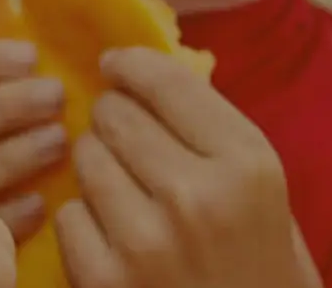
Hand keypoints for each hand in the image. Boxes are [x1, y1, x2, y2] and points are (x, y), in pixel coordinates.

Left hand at [54, 48, 317, 287]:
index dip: (131, 65)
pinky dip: (82, 225)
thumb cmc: (264, 274)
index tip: (116, 65)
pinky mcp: (104, 278)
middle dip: (113, 122)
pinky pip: (67, 216)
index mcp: (248, 165)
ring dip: (96, 171)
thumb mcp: (264, 198)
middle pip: (114, 115)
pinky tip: (113, 242)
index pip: (167, 82)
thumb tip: (149, 76)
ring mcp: (144, 239)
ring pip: (85, 161)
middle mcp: (196, 195)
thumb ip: (214, 138)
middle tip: (125, 141)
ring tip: (127, 197)